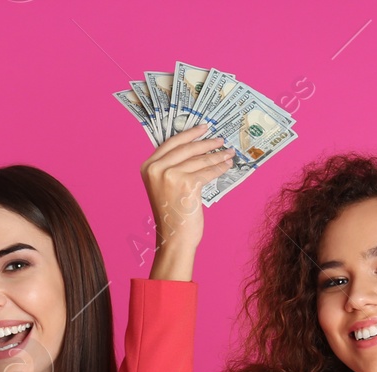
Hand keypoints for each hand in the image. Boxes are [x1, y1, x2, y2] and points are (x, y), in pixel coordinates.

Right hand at [142, 124, 232, 280]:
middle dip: (206, 143)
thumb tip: (195, 149)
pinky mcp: (187, 184)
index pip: (172, 143)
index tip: (204, 128)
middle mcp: (157, 169)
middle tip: (220, 140)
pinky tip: (226, 166)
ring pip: (199, 160)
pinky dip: (219, 169)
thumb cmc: (172, 215)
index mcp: (148, 167)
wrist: (174, 238)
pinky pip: (207, 172)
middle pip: (187, 148)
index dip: (190, 134)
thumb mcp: (163, 186)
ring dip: (217, 156)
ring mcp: (171, 176)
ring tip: (228, 153)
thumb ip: (171, 167)